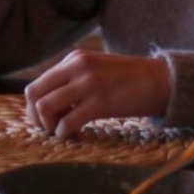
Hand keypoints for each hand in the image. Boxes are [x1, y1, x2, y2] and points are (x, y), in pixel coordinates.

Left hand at [24, 48, 171, 137]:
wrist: (160, 80)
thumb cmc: (128, 79)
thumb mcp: (95, 70)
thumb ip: (73, 80)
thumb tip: (50, 104)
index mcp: (74, 58)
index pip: (36, 84)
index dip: (33, 108)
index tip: (46, 120)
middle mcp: (76, 66)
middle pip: (34, 94)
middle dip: (35, 118)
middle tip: (50, 129)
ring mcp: (87, 83)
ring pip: (45, 108)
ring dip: (49, 126)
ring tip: (63, 131)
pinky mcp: (100, 102)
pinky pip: (67, 122)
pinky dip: (65, 134)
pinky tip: (75, 135)